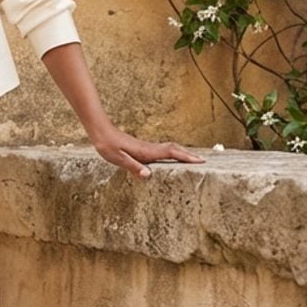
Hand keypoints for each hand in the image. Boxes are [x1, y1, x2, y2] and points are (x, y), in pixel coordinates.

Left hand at [89, 124, 205, 180]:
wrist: (101, 131)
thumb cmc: (107, 145)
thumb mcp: (117, 158)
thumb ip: (133, 166)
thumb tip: (148, 175)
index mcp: (146, 152)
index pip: (171, 153)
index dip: (186, 157)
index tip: (200, 161)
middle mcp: (149, 148)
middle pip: (174, 149)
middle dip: (190, 155)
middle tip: (204, 161)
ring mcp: (147, 148)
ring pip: (170, 149)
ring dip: (183, 153)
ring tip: (194, 160)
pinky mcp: (143, 148)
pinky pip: (163, 151)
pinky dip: (173, 153)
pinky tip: (173, 158)